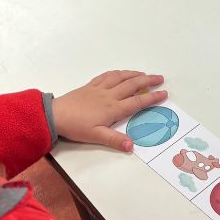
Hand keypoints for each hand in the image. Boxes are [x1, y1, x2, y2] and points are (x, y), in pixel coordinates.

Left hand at [51, 71, 166, 150]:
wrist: (55, 115)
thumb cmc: (76, 127)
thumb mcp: (96, 136)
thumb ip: (115, 140)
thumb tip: (132, 146)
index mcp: (113, 109)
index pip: (137, 102)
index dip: (152, 98)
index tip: (164, 94)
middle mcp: (109, 96)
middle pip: (132, 85)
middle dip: (148, 81)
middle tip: (160, 78)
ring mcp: (100, 89)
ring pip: (121, 78)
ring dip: (134, 74)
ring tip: (144, 74)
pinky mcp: (90, 86)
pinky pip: (107, 76)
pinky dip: (117, 73)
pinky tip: (120, 73)